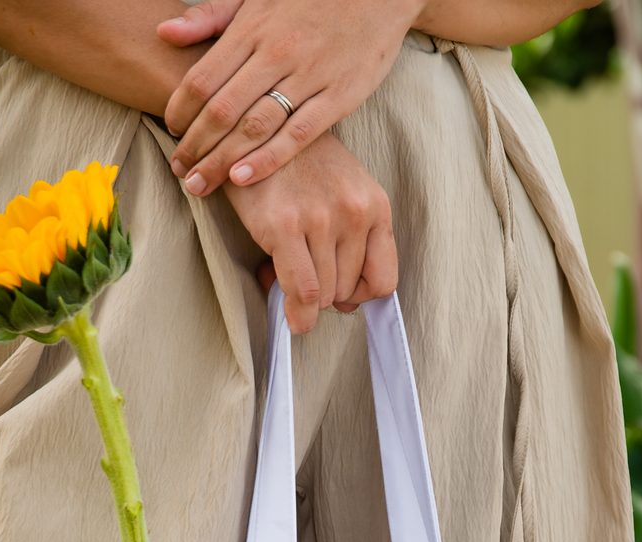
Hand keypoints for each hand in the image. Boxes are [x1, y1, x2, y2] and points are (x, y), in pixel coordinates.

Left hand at [158, 0, 420, 196]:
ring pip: (254, 127)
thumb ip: (212, 15)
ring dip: (221, 161)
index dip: (180, 110)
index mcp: (253, 27)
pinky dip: (267, 159)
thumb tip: (165, 33)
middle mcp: (277, 53)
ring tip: (200, 184)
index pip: (203, 77)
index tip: (171, 131)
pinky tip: (242, 179)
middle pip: (223, 110)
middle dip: (195, 146)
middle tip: (179, 170)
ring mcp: (309, 76)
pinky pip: (297, 135)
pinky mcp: (339, 96)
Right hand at [222, 130, 396, 332]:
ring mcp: (321, 218)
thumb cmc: (299, 167)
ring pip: (325, 296)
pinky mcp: (285, 225)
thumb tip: (347, 306)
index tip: (340, 289)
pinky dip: (298, 313)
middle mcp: (354, 211)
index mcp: (374, 204)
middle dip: (325, 293)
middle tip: (301, 273)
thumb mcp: (342, 194)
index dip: (360, 294)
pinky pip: (303, 291)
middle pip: (349, 291)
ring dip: (304, 298)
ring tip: (285, 270)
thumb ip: (353, 244)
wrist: (256, 128)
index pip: (384, 280)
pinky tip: (291, 314)